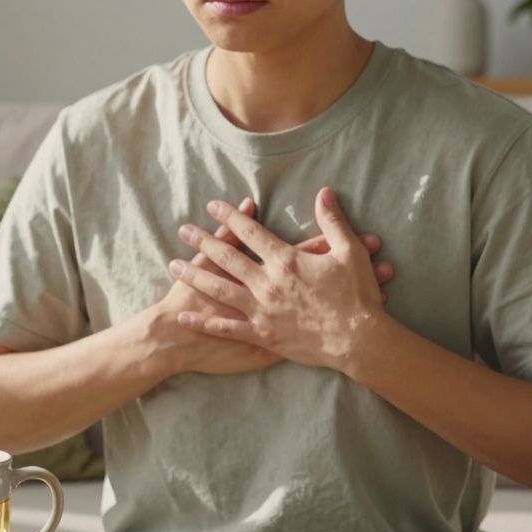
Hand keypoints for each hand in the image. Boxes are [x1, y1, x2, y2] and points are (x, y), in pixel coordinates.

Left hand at [169, 187, 392, 372]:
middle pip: (227, 258)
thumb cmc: (357, 295)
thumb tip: (324, 193)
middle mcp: (267, 283)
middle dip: (203, 241)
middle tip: (183, 230)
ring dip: (194, 276)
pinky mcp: (262, 335)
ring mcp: (261, 310)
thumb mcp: (350, 251)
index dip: (230, 217)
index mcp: (285, 261)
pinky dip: (204, 322)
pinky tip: (184, 316)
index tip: (213, 206)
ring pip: (219, 290)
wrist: (358, 339)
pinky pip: (226, 328)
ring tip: (173, 266)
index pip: (250, 232)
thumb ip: (332, 220)